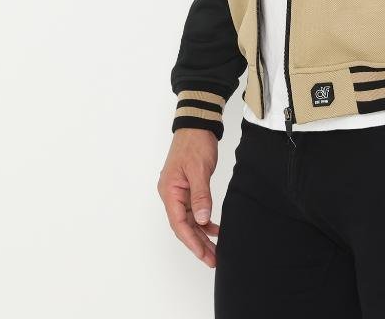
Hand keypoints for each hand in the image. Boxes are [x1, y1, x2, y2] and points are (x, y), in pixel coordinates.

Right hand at [157, 128, 220, 267]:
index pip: (179, 223)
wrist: (197, 124)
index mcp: (169, 191)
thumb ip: (200, 195)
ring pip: (189, 220)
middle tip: (213, 259)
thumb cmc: (195, 143)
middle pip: (183, 226)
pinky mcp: (187, 188)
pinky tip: (214, 228)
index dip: (191, 241)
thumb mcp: (199, 169)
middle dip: (198, 244)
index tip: (203, 255)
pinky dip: (203, 220)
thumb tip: (201, 220)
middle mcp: (171, 194)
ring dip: (201, 235)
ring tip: (215, 249)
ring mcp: (178, 192)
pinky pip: (193, 210)